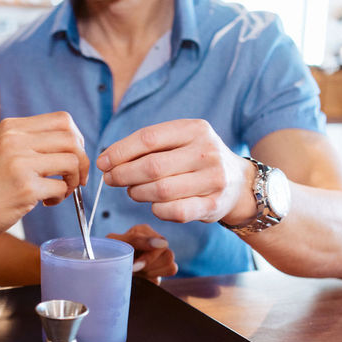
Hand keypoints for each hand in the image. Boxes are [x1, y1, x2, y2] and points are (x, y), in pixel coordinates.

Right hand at [0, 112, 89, 243]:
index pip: (63, 120)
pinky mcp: (25, 188)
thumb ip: (32, 142)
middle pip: (72, 139)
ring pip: (72, 161)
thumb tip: (75, 143)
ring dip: (74, 180)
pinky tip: (47, 202)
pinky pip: (62, 188)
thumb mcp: (3, 150)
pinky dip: (61, 197)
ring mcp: (19, 163)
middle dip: (82, 161)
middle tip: (76, 178)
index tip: (73, 157)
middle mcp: (15, 140)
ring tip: (61, 191)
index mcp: (12, 127)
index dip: (77, 139)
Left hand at [97, 119, 256, 224]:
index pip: (148, 138)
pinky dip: (157, 210)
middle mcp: (206, 152)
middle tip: (111, 179)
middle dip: (123, 174)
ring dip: (138, 193)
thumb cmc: (196, 160)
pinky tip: (153, 205)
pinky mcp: (213, 205)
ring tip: (132, 191)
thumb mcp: (180, 142)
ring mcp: (213, 180)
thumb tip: (108, 160)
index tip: (103, 162)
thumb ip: (148, 147)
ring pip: (161, 191)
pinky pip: (175, 211)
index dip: (120, 152)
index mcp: (195, 129)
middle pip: (152, 166)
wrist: (238, 183)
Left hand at [106, 224, 177, 284]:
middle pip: (168, 256)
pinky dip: (155, 278)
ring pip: (171, 266)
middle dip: (149, 267)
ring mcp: (161, 255)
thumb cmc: (108, 254)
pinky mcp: (162, 268)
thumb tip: (161, 243)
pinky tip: (143, 276)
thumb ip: (137, 240)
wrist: (103, 271)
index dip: (147, 259)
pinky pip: (170, 273)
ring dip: (151, 273)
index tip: (134, 267)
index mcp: (144, 231)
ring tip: (137, 272)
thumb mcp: (116, 244)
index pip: (160, 244)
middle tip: (133, 269)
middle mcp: (154, 241)